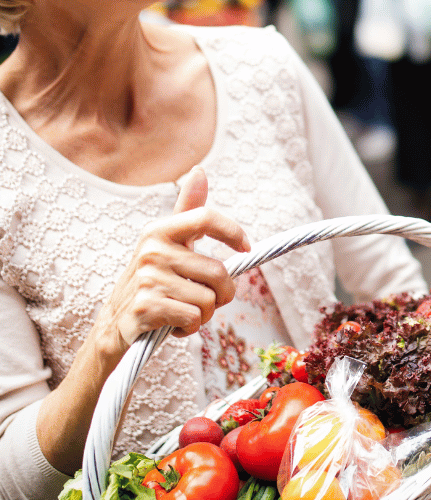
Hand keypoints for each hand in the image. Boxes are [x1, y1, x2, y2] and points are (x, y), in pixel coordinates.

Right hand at [95, 167, 250, 354]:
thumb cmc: (152, 279)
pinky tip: (173, 324)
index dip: (232, 231)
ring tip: (184, 311)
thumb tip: (199, 171)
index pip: (205, 218)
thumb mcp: (166, 242)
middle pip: (218, 272)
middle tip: (208, 298)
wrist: (114, 323)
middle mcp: (152, 251)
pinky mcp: (145, 308)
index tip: (246, 247)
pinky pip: (193, 319)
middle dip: (223, 293)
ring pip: (208, 300)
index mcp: (159, 231)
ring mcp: (147, 279)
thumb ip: (187, 210)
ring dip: (205, 314)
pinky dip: (190, 328)